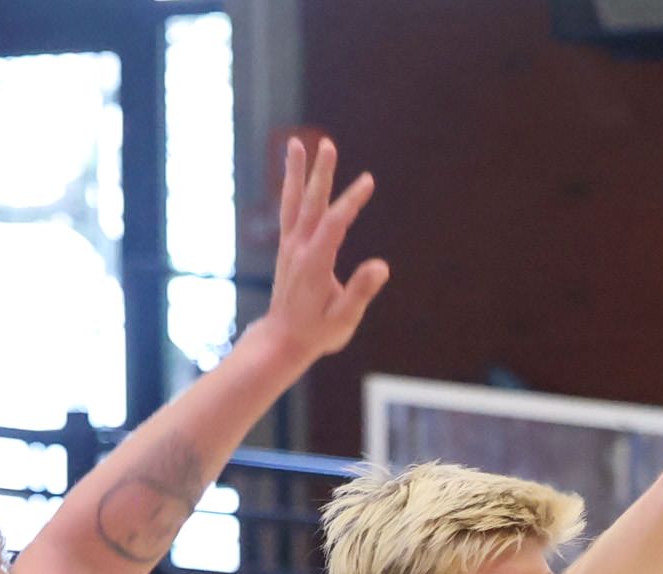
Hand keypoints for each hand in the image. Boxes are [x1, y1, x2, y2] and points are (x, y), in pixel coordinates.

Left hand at [248, 132, 387, 365]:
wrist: (281, 341)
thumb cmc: (316, 332)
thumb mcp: (343, 319)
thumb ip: (361, 292)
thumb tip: (381, 266)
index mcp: (314, 263)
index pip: (334, 224)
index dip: (351, 201)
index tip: (367, 181)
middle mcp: (298, 249)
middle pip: (311, 204)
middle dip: (321, 173)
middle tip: (327, 144)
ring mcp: (290, 247)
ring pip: (293, 202)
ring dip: (296, 172)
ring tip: (295, 143)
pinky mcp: (287, 249)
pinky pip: (289, 212)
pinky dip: (291, 190)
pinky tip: (295, 175)